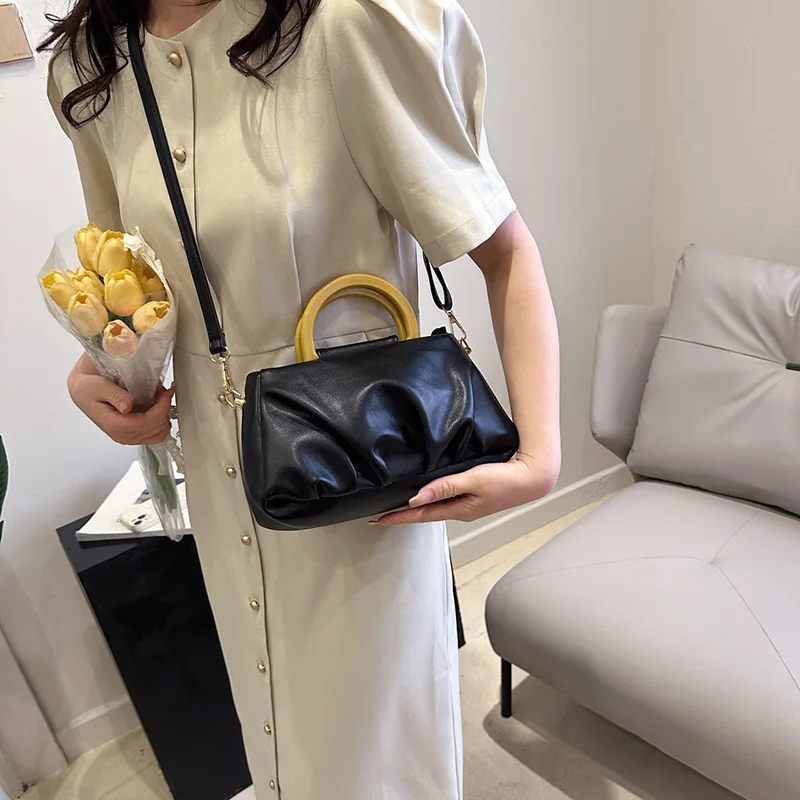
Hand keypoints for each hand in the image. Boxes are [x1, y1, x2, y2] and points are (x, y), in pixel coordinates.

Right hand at [68, 354, 173, 445]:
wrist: (84, 390)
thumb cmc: (89, 387)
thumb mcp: (99, 386)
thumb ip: (115, 395)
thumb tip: (128, 406)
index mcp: (114, 425)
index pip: (147, 422)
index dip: (161, 407)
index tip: (165, 392)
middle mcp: (122, 436)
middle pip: (156, 429)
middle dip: (163, 410)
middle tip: (161, 392)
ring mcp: (129, 437)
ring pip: (159, 434)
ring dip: (163, 415)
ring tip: (159, 398)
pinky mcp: (134, 434)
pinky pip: (156, 434)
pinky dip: (161, 420)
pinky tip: (157, 406)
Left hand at [374, 451, 559, 525]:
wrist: (533, 477)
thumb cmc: (507, 479)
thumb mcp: (473, 480)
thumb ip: (444, 487)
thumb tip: (416, 497)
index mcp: (458, 510)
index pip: (420, 514)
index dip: (398, 516)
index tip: (378, 518)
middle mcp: (461, 510)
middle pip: (425, 513)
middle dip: (403, 514)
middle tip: (382, 514)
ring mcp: (469, 505)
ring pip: (436, 506)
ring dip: (417, 507)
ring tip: (398, 506)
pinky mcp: (475, 497)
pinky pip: (447, 499)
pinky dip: (432, 498)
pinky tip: (428, 494)